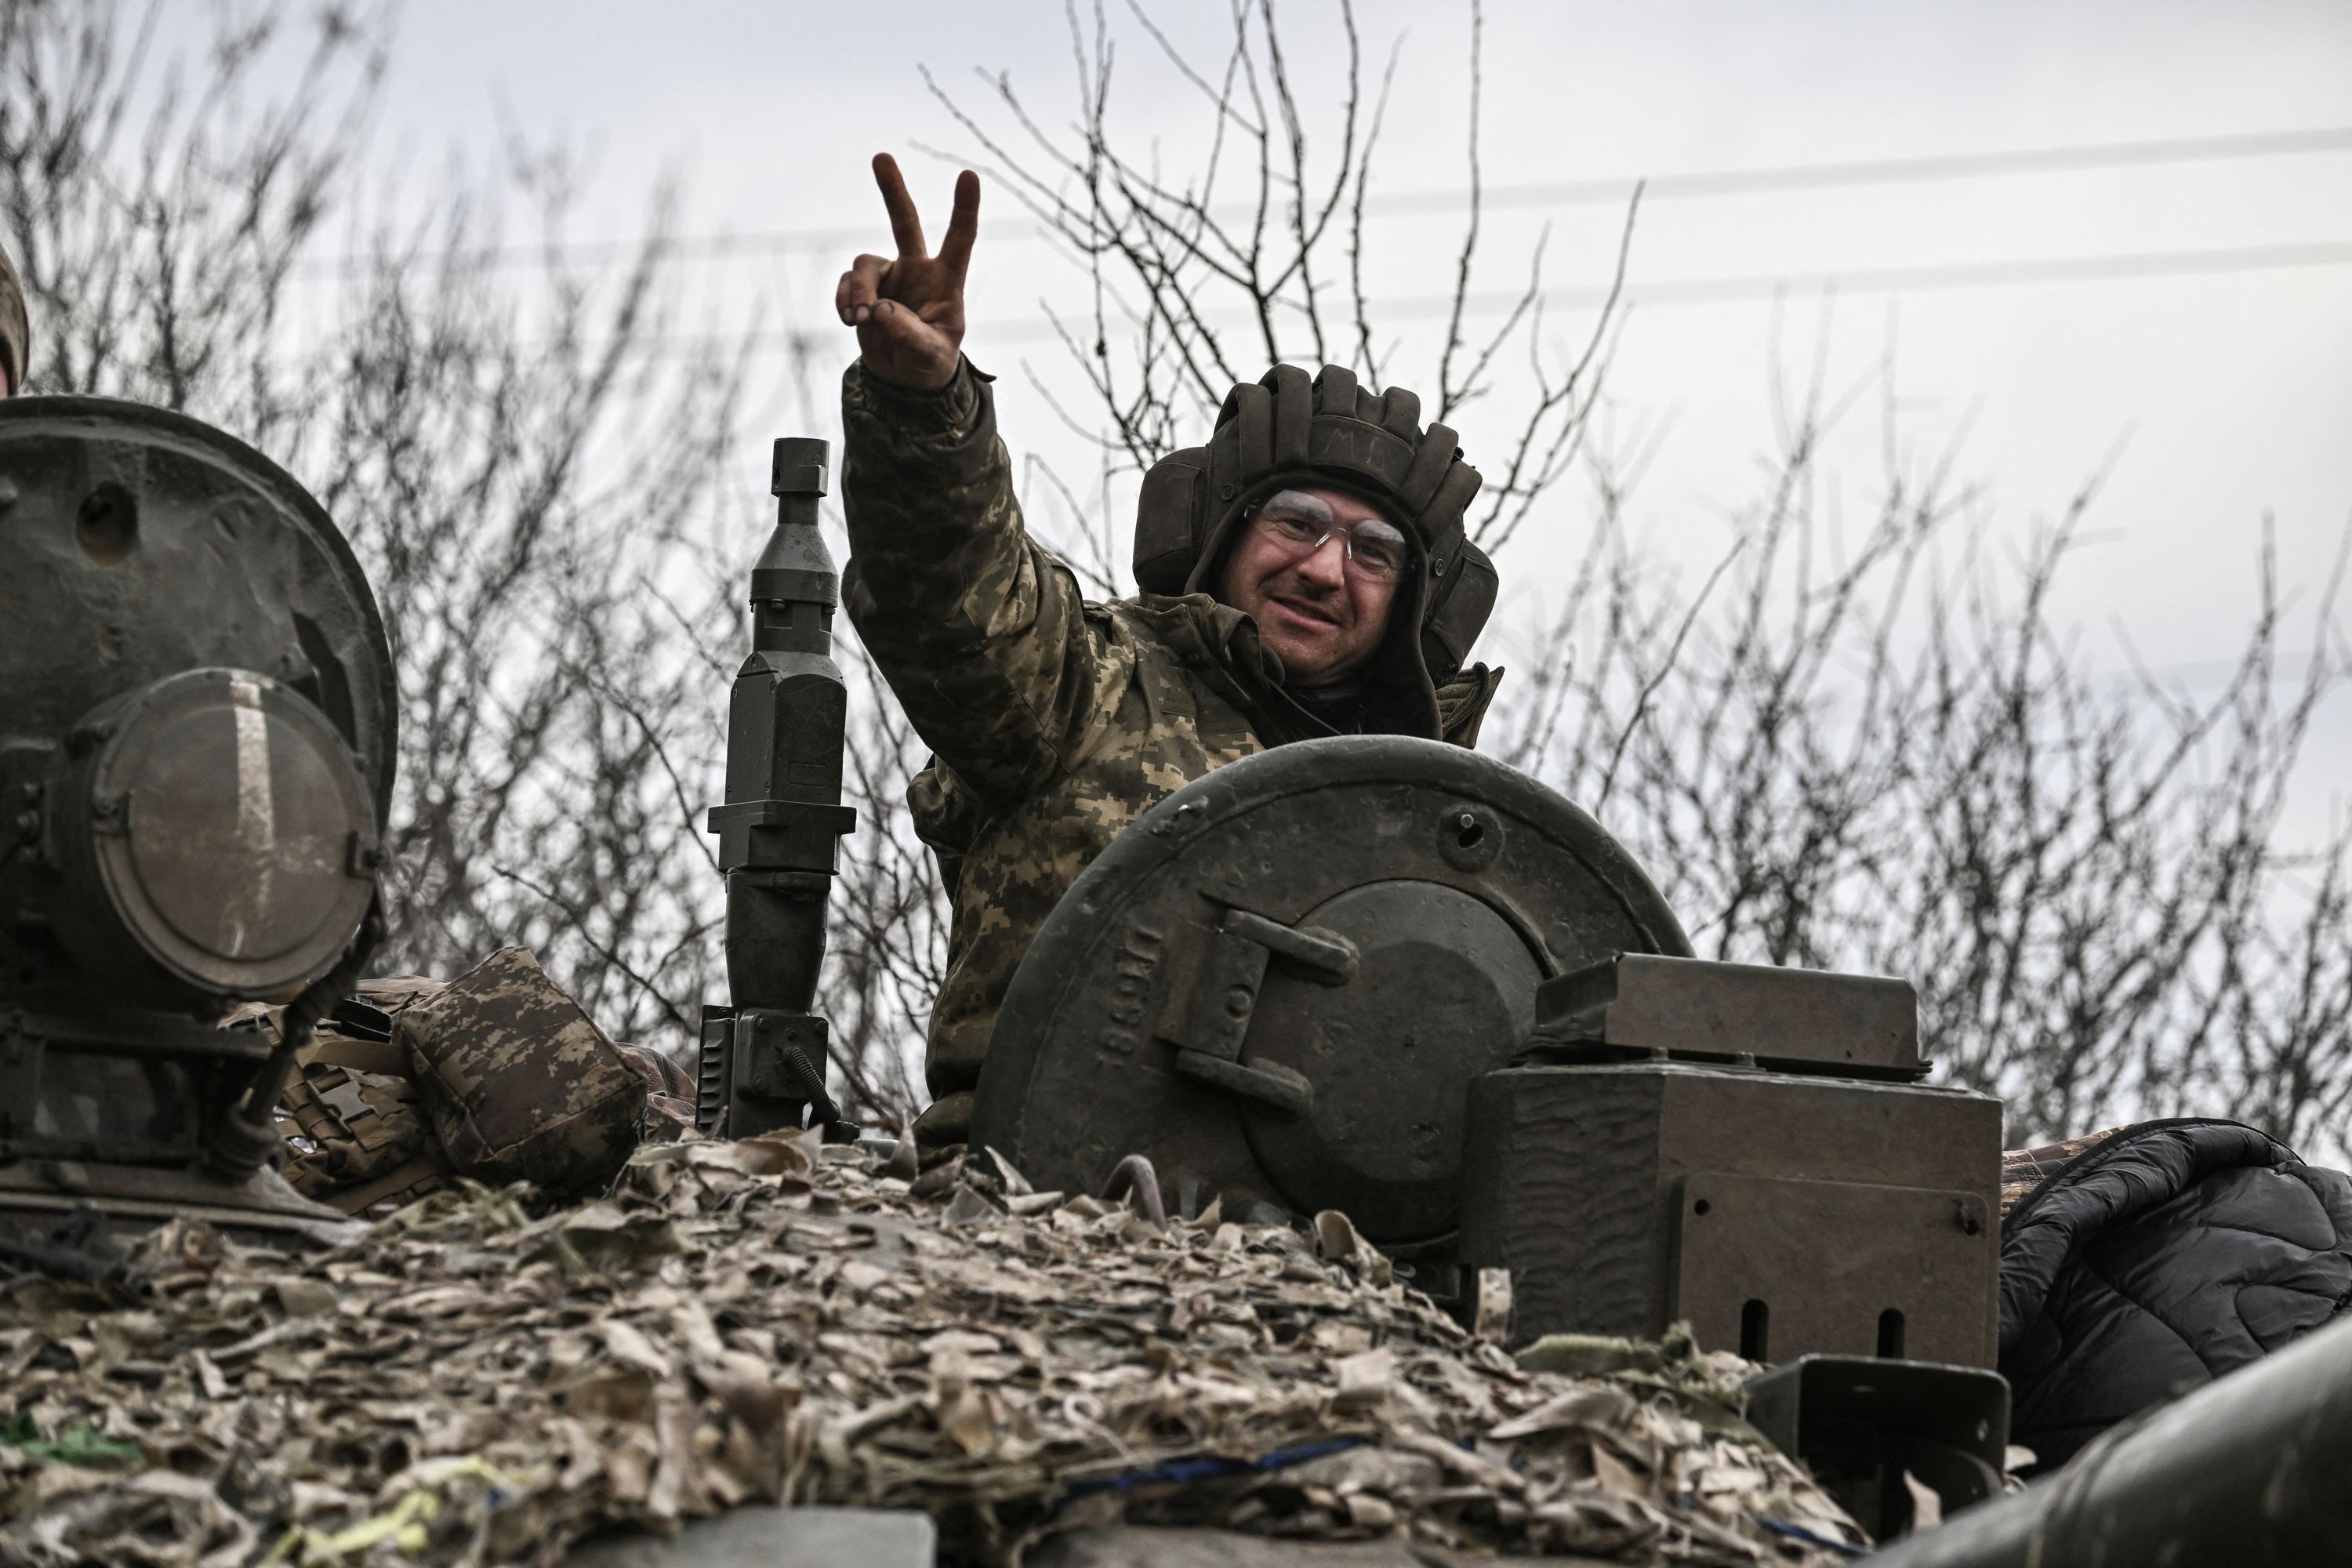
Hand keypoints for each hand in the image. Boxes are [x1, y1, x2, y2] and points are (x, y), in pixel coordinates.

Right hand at [836, 153, 978, 392]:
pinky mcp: (863, 290)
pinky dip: (845, 301)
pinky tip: (851, 321)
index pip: (959, 239)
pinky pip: (846, 284)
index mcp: (946, 280)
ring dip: (858, 291)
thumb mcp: (931, 355)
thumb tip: (880, 311)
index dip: (964, 208)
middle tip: (881, 157)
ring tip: (860, 319)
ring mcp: (888, 277)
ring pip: (864, 264)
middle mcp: (917, 270)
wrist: (906, 378)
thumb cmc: (931, 362)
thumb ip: (910, 335)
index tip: (969, 174)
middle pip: (904, 222)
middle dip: (893, 190)